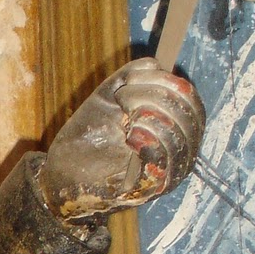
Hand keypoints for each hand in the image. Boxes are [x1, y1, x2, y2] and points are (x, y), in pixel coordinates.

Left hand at [39, 57, 204, 220]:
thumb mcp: (111, 95)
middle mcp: (178, 151)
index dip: (166, 83)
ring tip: (126, 123)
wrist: (63, 173)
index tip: (129, 90)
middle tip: (125, 104)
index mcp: (173, 126)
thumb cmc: (88, 136)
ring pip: (180, 135)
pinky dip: (150, 142)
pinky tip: (131, 138)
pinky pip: (165, 160)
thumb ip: (136, 75)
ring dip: (150, 117)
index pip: (191, 100)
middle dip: (157, 97)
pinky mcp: (150, 189)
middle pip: (190, 114)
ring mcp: (167, 173)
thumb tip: (159, 64)